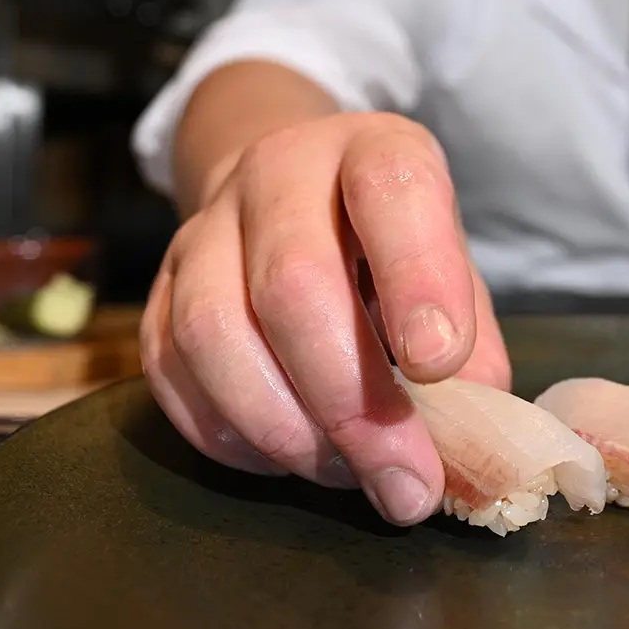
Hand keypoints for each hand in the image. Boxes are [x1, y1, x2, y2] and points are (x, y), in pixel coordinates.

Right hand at [140, 113, 510, 526]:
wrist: (294, 193)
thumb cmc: (394, 248)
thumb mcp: (453, 269)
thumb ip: (470, 347)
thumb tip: (464, 447)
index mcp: (372, 151)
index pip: (389, 189)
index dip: (417, 279)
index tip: (440, 365)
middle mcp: (278, 173)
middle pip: (291, 281)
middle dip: (350, 400)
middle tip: (402, 477)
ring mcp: (204, 227)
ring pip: (212, 330)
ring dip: (283, 427)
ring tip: (344, 472)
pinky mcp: (159, 288)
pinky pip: (169, 371)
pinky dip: (229, 434)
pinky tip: (286, 457)